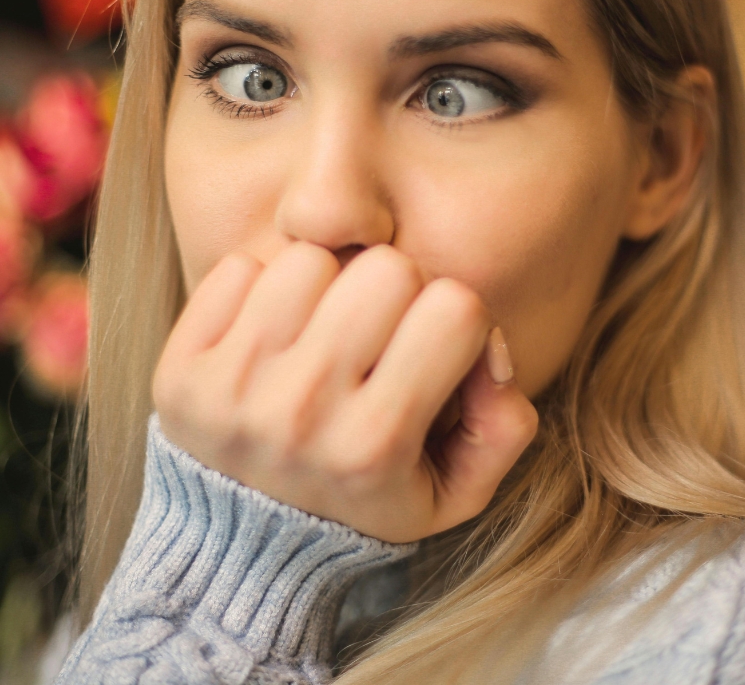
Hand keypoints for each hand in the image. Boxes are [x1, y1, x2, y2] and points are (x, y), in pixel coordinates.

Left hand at [152, 242, 538, 542]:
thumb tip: (491, 355)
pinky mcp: (180, 371)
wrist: (246, 547)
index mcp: (377, 444)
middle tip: (376, 333)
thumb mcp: (452, 492)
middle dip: (396, 292)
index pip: (458, 307)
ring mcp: (234, 388)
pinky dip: (262, 290)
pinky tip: (270, 336)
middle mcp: (304, 412)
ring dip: (326, 287)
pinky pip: (239, 268)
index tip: (432, 346)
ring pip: (311, 258)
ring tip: (319, 333)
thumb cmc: (361, 501)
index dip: (457, 317)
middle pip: (387, 268)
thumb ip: (503, 429)